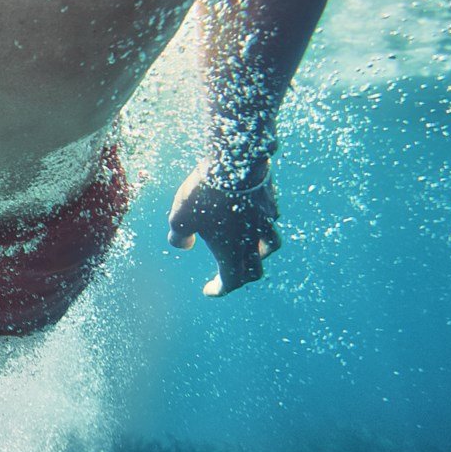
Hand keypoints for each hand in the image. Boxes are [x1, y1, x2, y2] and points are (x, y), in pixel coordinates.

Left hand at [167, 159, 281, 296]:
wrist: (235, 160)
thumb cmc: (205, 194)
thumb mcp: (180, 218)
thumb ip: (179, 237)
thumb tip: (183, 245)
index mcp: (232, 252)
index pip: (231, 281)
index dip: (220, 289)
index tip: (210, 290)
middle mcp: (253, 240)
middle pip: (255, 269)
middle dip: (242, 276)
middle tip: (231, 275)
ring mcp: (266, 220)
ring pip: (270, 245)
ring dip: (260, 253)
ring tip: (250, 249)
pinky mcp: (270, 201)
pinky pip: (271, 219)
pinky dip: (263, 225)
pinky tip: (254, 217)